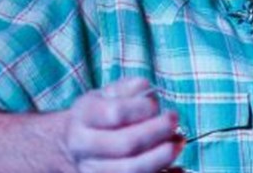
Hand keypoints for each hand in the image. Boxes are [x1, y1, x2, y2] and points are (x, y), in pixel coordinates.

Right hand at [63, 77, 183, 172]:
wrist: (74, 144)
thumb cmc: (100, 113)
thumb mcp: (108, 93)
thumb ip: (128, 89)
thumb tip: (146, 90)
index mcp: (84, 117)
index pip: (115, 113)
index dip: (141, 108)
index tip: (155, 104)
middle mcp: (85, 148)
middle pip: (126, 145)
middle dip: (157, 132)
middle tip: (173, 121)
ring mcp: (94, 170)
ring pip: (132, 171)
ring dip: (162, 157)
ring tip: (178, 141)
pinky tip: (179, 169)